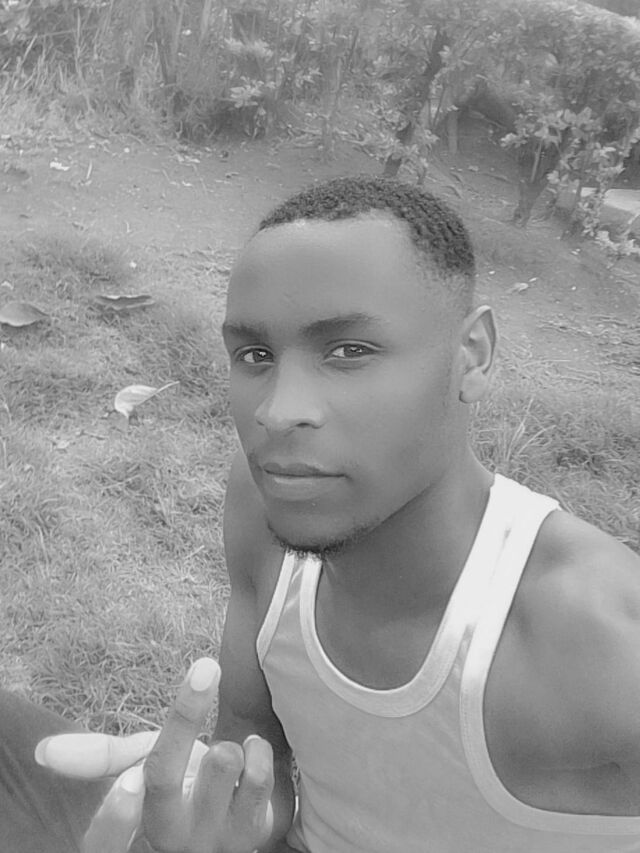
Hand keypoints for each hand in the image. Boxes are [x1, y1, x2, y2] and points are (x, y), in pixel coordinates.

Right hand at [36, 658, 274, 852]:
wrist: (238, 806)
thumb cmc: (180, 785)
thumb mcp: (138, 765)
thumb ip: (99, 756)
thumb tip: (43, 750)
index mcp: (133, 830)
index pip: (107, 842)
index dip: (114, 816)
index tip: (129, 780)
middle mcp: (170, 845)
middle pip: (165, 788)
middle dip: (183, 731)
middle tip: (205, 670)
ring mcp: (214, 844)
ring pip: (220, 771)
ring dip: (224, 745)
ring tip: (226, 749)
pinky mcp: (254, 835)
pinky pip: (260, 783)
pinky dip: (258, 754)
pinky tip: (252, 752)